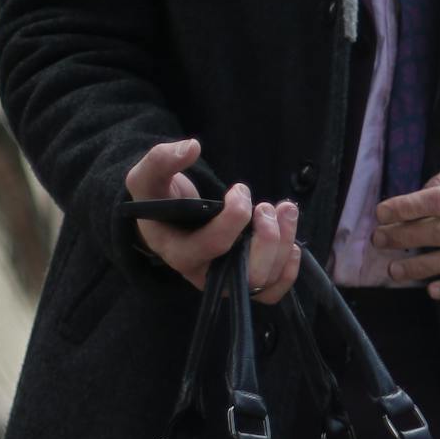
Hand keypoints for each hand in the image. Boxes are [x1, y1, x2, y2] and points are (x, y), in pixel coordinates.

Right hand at [124, 139, 299, 303]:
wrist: (168, 219)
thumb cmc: (159, 199)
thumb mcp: (149, 176)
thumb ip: (162, 159)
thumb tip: (191, 147)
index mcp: (179, 252)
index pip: (215, 245)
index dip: (236, 216)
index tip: (239, 190)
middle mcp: (204, 275)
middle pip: (249, 274)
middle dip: (268, 237)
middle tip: (268, 206)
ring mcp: (226, 282)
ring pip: (266, 279)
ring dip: (285, 243)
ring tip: (286, 210)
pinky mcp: (244, 282)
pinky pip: (273, 291)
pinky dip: (289, 269)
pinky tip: (291, 242)